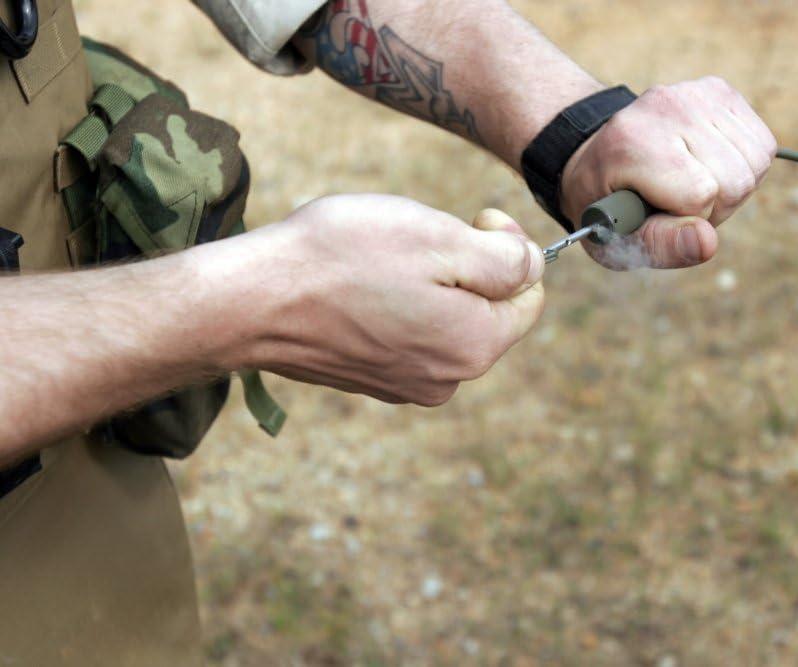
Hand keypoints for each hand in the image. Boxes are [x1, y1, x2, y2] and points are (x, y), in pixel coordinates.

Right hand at [229, 195, 544, 405]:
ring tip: (379, 263)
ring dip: (428, 285)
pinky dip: (396, 306)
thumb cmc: (342, 259)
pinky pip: (408, 334)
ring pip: (446, 319)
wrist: (250, 302)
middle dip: (464, 268)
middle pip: (487, 309)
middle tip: (414, 239)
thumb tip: (534, 266)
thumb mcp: (439, 239)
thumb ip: (505, 259)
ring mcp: (406, 385)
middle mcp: (448, 379)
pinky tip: (358, 288)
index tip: (469, 220)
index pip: (530, 295)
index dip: (506, 249)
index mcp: (476, 346)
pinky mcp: (372, 380)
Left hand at [558, 77, 776, 269]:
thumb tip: (707, 242)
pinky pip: (763, 144)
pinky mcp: (720, 90)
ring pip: (757, 162)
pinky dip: (744, 165)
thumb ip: (661, 246)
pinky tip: (708, 164)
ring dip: (731, 187)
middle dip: (715, 207)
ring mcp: (695, 93)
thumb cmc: (608, 205)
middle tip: (677, 203)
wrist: (598, 155)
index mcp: (630, 142)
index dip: (691, 220)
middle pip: (737, 180)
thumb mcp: (618, 240)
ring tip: (691, 184)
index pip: (701, 194)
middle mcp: (665, 106)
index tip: (662, 214)